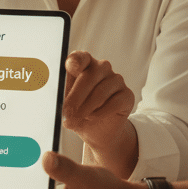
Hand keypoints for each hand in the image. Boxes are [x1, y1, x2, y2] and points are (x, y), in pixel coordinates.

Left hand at [61, 51, 137, 176]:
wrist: (98, 131)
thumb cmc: (79, 113)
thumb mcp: (67, 108)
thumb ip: (63, 104)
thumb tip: (61, 109)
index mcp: (84, 66)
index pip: (80, 57)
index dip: (76, 61)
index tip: (72, 68)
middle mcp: (101, 68)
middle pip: (90, 75)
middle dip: (77, 96)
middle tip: (68, 112)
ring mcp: (116, 80)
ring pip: (102, 90)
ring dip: (88, 107)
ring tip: (80, 117)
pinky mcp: (127, 95)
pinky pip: (115, 101)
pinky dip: (102, 112)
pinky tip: (93, 117)